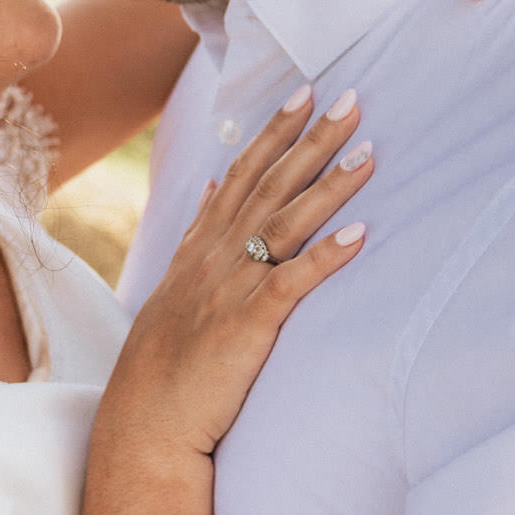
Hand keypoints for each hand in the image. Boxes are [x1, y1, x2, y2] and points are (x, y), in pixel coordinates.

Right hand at [110, 87, 370, 459]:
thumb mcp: (174, 284)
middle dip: (311, 140)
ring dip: (329, 186)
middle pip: (270, 185)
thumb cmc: (165, 361)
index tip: (305, 93)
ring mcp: (230, 290)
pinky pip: (292, 284)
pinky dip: (326, 257)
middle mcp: (216, 258)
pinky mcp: (248, 327)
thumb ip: (197, 231)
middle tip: (351, 99)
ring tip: (368, 154)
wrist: (146, 422)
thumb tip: (213, 181)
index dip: (274, 132)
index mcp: (202, 247)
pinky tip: (361, 234)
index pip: (241, 172)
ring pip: (285, 224)